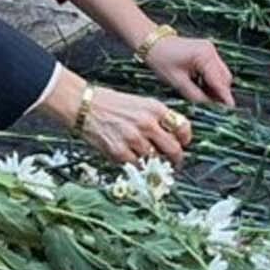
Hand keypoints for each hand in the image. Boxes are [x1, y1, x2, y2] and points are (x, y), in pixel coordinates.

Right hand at [68, 79, 194, 164]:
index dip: (185, 139)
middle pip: (174, 149)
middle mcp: (147, 123)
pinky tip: (130, 157)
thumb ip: (157, 118)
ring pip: (155, 160)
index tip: (183, 144)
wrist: (83, 105)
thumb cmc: (109, 103)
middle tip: (173, 162)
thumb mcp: (139, 103)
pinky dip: (135, 165)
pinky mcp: (120, 152)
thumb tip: (171, 136)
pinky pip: (136, 166)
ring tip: (145, 158)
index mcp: (155, 108)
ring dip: (153, 162)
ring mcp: (134, 139)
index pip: (182, 127)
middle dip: (176, 159)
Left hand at [142, 33, 236, 106]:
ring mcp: (210, 50)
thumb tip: (210, 106)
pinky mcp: (207, 52)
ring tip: (204, 98)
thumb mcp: (177, 82)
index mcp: (204, 56)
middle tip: (214, 107)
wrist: (153, 43)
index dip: (224, 97)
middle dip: (220, 92)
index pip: (219, 81)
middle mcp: (211, 51)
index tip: (230, 110)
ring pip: (221, 74)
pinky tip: (201, 88)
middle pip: (224, 77)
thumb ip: (196, 95)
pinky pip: (214, 70)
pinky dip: (211, 80)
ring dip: (215, 87)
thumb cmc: (161, 60)